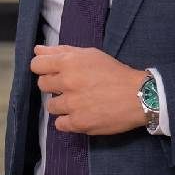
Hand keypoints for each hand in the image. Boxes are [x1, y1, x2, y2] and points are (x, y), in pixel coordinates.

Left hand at [31, 45, 147, 134]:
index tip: (52, 72)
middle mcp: (67, 82)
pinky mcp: (79, 123)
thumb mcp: (90, 54)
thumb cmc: (114, 72)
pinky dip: (67, 121)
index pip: (36, 65)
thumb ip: (62, 51)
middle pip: (42, 85)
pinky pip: (59, 124)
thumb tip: (37, 50)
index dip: (43, 68)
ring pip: (50, 106)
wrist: (138, 95)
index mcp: (69, 63)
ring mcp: (72, 104)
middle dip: (53, 85)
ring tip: (77, 102)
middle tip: (69, 87)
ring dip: (61, 104)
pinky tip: (80, 114)